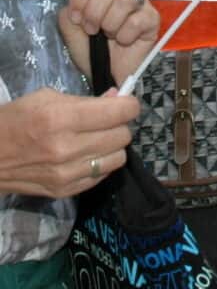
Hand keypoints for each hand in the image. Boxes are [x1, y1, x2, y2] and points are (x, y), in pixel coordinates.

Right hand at [0, 88, 139, 197]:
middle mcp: (66, 149)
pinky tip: (88, 155)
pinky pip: (102, 176)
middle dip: (120, 124)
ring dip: (113, 146)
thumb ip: (86, 99)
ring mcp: (65, 174)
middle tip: (108, 121)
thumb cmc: (16, 120)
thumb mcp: (47, 97)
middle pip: (122, 136)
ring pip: (118, 158)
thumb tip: (117, 98)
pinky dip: (101, 163)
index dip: (129, 105)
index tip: (126, 103)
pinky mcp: (63, 191)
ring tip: (99, 139)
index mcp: (61, 118)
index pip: (119, 112)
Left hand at [58, 0, 159, 87]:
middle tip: (91, 29)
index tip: (76, 16)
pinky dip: (124, 35)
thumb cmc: (91, 50)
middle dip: (94, 10)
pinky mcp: (152, 18)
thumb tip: (74, 7)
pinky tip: (123, 41)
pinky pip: (137, 20)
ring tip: (108, 35)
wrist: (107, 74)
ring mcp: (140, 2)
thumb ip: (67, 14)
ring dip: (110, 22)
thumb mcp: (70, 31)